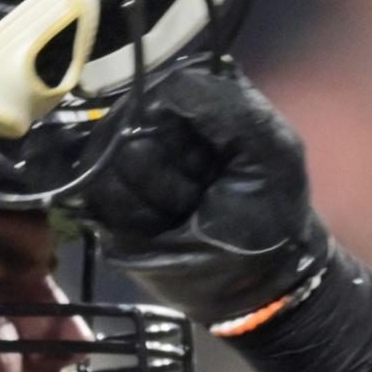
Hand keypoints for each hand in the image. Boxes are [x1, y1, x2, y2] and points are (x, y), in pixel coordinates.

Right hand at [77, 59, 320, 328]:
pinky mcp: (105, 202)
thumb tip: (163, 88)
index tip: (218, 155)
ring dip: (160, 192)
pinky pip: (99, 190)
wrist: (255, 285)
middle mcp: (155, 125)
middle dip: (176, 161)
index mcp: (196, 103)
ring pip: (114, 155)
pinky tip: (167, 226)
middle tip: (205, 188)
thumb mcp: (272, 148)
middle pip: (135, 120)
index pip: (165, 85)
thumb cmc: (269, 213)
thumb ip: (227, 103)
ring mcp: (125, 163)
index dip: (189, 123)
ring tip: (188, 209)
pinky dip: (139, 214)